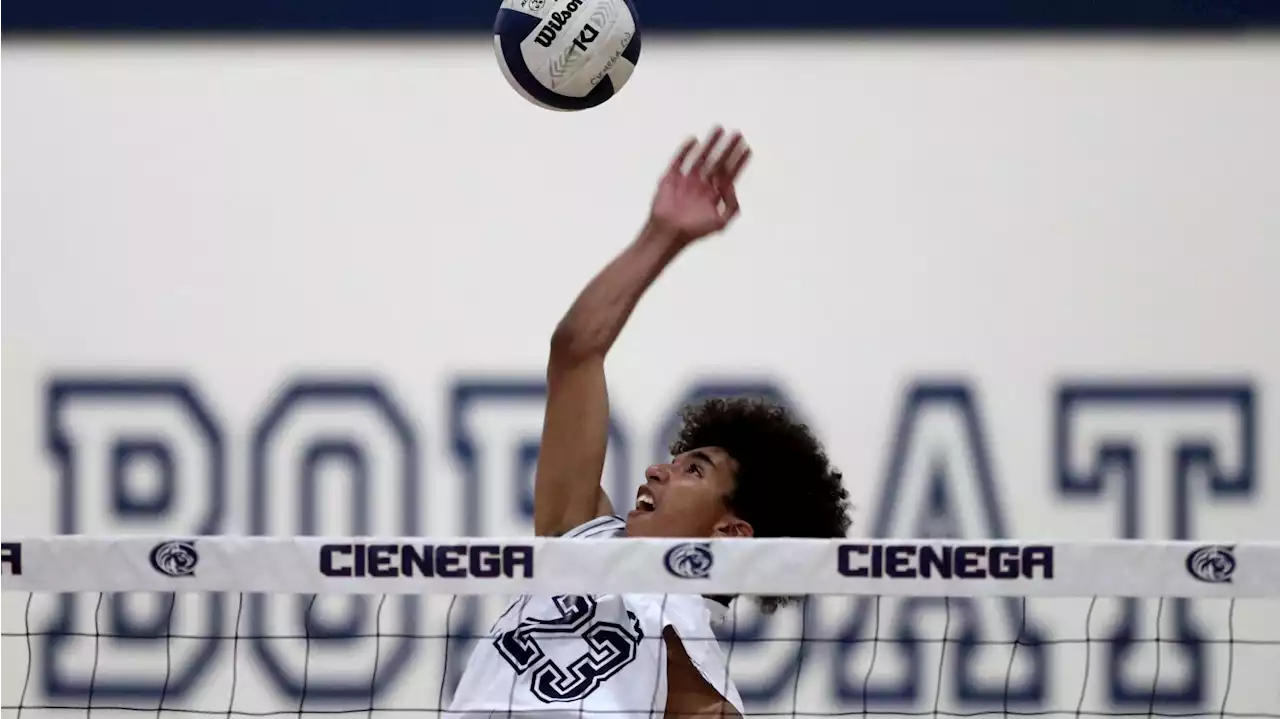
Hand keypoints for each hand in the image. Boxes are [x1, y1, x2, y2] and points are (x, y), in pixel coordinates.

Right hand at [648, 127, 751, 244]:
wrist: (668, 233)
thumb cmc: (694, 231)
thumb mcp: (720, 222)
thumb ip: (731, 206)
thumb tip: (733, 185)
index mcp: (714, 194)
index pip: (730, 173)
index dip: (739, 161)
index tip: (747, 148)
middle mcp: (702, 185)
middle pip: (718, 162)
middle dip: (729, 148)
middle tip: (738, 134)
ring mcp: (687, 180)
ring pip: (702, 157)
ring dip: (711, 143)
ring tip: (720, 129)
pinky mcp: (672, 178)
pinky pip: (680, 160)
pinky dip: (686, 150)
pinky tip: (694, 140)